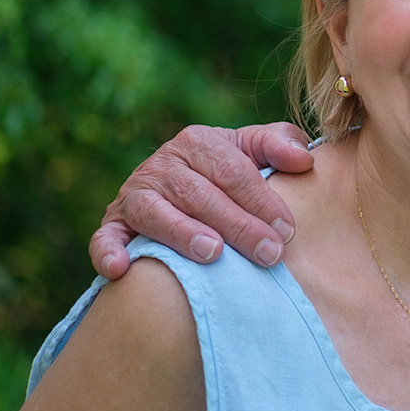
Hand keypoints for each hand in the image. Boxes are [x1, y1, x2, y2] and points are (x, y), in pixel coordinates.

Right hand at [89, 123, 314, 279]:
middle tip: (268, 254)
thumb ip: (279, 144)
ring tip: (212, 253)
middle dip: (238, 225)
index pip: (234, 171)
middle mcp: (163, 163)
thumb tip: (304, 159)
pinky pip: (105, 237)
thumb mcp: (252, 151)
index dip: (262, 200)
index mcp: (199, 141)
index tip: (287, 230)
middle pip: (201, 195)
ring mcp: (135, 193)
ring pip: (156, 213)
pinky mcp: (113, 222)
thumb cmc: (226, 170)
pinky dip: (108, 251)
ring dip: (182, 234)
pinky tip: (121, 269)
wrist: (177, 183)